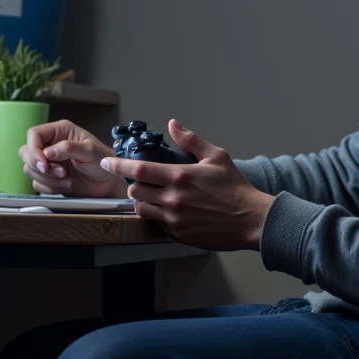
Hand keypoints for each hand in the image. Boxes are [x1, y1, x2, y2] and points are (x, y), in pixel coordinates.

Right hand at [19, 119, 123, 198]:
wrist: (108, 183)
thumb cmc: (103, 162)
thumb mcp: (90, 150)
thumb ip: (68, 148)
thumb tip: (48, 152)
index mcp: (59, 131)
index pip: (34, 134)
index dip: (34, 149)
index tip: (44, 164)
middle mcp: (51, 145)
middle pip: (25, 151)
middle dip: (39, 166)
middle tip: (59, 173)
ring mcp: (49, 162)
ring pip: (30, 169)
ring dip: (47, 179)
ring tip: (68, 180)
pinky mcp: (49, 178)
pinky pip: (37, 184)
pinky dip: (50, 188)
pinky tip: (67, 185)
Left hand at [100, 120, 274, 248]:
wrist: (251, 220)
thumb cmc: (235, 188)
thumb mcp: (216, 157)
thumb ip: (191, 140)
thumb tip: (174, 124)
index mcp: (180, 177)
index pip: (139, 170)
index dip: (118, 165)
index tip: (107, 162)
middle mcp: (174, 199)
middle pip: (136, 191)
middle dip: (135, 184)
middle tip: (142, 181)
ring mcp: (174, 219)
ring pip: (142, 209)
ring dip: (142, 201)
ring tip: (153, 195)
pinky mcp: (178, 234)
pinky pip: (155, 223)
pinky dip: (156, 215)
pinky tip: (167, 210)